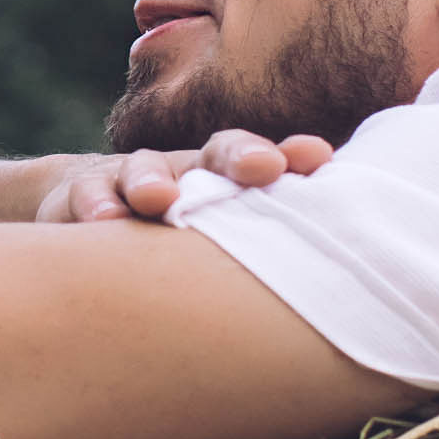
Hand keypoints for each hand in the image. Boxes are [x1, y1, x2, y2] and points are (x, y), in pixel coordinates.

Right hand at [34, 130, 334, 221]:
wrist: (92, 212)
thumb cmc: (180, 240)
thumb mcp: (224, 243)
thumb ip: (270, 246)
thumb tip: (354, 283)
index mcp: (230, 183)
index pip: (266, 163)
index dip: (291, 159)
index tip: (318, 159)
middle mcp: (188, 171)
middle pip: (218, 155)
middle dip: (241, 158)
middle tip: (263, 168)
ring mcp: (134, 180)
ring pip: (146, 171)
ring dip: (154, 181)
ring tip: (158, 201)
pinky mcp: (84, 196)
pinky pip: (89, 197)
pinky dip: (97, 207)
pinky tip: (103, 222)